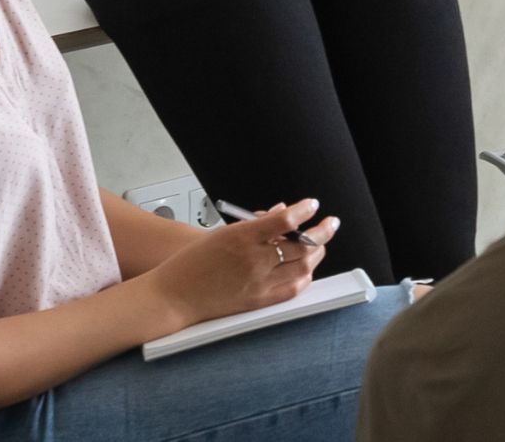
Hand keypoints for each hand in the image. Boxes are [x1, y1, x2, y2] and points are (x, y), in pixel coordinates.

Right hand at [150, 199, 336, 326]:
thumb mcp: (223, 232)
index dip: (304, 210)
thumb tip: (282, 211)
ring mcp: (258, 283)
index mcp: (242, 237)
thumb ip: (256, 222)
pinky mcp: (259, 301)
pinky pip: (293, 289)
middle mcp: (254, 260)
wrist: (174, 295)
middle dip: (322, 231)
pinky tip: (306, 268)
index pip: (285, 220)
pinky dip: (305, 276)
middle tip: (330, 224)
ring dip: (317, 253)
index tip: (312, 204)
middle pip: (302, 245)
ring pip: (303, 267)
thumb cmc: (193, 262)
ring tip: (320, 244)